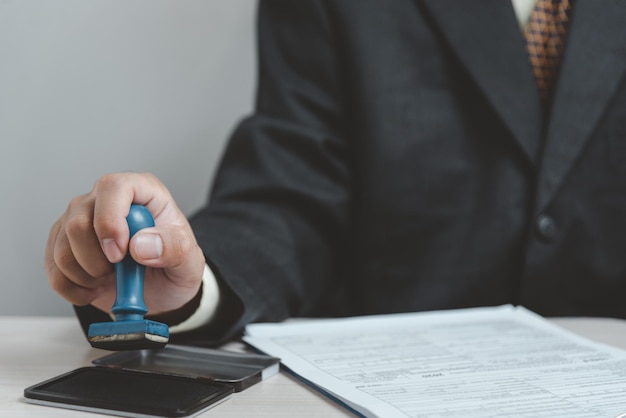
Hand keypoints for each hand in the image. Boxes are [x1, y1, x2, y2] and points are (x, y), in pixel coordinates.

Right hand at [45, 172, 204, 315]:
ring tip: (111, 279)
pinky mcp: (63, 243)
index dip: (110, 220)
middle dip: (97, 258)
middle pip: (78, 220)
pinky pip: (53, 267)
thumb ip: (175, 248)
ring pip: (62, 246)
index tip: (120, 253)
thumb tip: (141, 245)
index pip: (113, 187)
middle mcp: (106, 200)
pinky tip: (94, 288)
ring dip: (86, 275)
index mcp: (141, 192)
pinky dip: (72, 287)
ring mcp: (81, 220)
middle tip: (119, 271)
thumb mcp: (189, 260)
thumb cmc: (174, 266)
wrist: (162, 292)